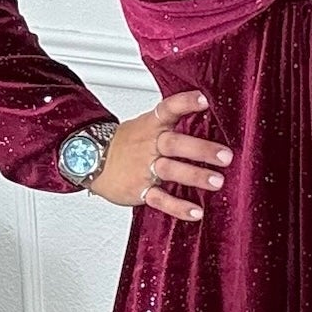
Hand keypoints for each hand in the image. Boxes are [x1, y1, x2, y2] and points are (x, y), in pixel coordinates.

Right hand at [88, 89, 233, 219]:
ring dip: (194, 176)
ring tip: (217, 182)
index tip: (205, 100)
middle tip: (225, 155)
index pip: (168, 109)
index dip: (186, 103)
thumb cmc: (124, 143)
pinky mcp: (140, 190)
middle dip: (201, 149)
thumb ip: (171, 122)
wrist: (86, 159)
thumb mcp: (144, 125)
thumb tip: (205, 111)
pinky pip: (160, 199)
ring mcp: (144, 168)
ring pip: (170, 171)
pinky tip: (196, 212)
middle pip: (175, 144)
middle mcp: (149, 145)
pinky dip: (178, 207)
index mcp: (151, 125)